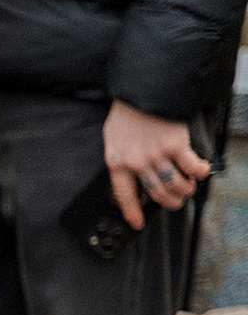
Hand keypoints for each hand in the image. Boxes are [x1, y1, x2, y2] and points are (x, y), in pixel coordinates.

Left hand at [105, 98, 208, 230]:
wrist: (144, 90)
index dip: (131, 212)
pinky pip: (191, 168)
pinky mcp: (176, 145)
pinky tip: (201, 172)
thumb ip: (121, 157)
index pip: (124, 195)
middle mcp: (137, 163)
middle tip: (176, 201)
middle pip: (156, 193)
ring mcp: (157, 155)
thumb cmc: (128, 112)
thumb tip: (129, 176)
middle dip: (170, 202)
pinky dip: (199, 173)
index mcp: (118, 162)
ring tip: (189, 188)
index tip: (137, 224)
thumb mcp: (113, 138)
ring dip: (186, 190)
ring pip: (175, 185)